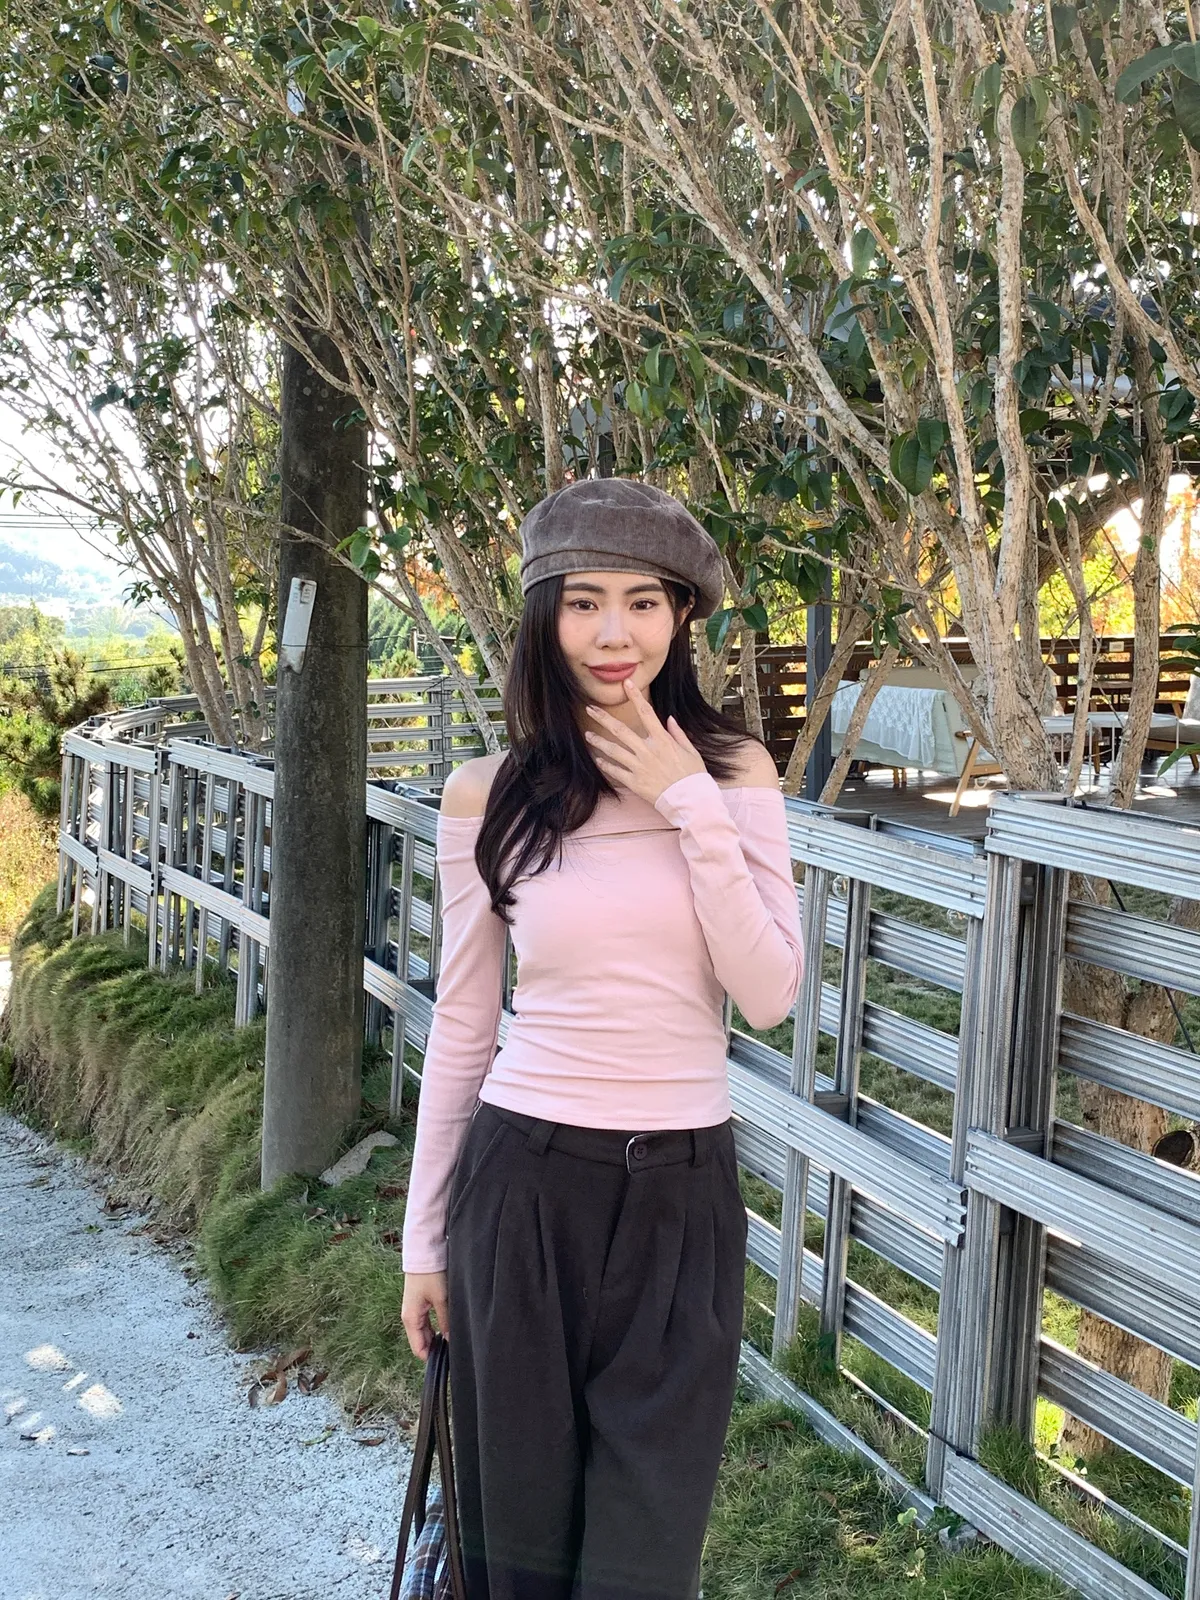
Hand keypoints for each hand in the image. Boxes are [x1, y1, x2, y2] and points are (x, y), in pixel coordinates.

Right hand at [402, 1271, 449, 1359]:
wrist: (424, 1254)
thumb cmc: (431, 1276)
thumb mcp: (442, 1300)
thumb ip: (445, 1321)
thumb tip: (449, 1340)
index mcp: (411, 1319)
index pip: (418, 1349)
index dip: (431, 1357)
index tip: (447, 1359)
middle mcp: (409, 1317)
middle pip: (421, 1341)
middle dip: (434, 1348)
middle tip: (452, 1350)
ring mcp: (413, 1310)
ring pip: (423, 1332)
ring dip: (434, 1337)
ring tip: (451, 1339)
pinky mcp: (418, 1303)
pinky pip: (425, 1322)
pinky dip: (433, 1328)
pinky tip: (445, 1327)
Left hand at [584, 677, 707, 805]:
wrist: (690, 800)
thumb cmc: (693, 776)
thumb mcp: (691, 751)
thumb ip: (678, 734)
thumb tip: (669, 719)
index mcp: (663, 740)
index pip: (647, 713)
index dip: (635, 697)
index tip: (626, 684)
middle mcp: (648, 751)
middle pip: (620, 730)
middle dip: (603, 718)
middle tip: (590, 709)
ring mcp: (639, 767)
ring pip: (613, 750)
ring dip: (598, 741)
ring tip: (588, 735)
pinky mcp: (634, 782)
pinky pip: (615, 771)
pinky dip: (605, 765)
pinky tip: (598, 759)